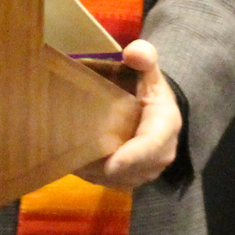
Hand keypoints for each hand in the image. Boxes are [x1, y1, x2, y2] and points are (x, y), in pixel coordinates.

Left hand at [77, 40, 180, 188]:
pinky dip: (94, 176)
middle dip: (106, 168)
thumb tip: (133, 53)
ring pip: (121, 179)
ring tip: (69, 161)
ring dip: (97, 174)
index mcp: (165, 125)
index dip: (132, 156)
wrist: (155, 107)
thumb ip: (144, 57)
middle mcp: (160, 154)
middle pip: (134, 169)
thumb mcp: (148, 69)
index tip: (111, 163)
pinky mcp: (133, 175)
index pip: (152, 145)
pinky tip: (73, 164)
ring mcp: (147, 168)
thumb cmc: (147, 86)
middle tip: (74, 159)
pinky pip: (114, 182)